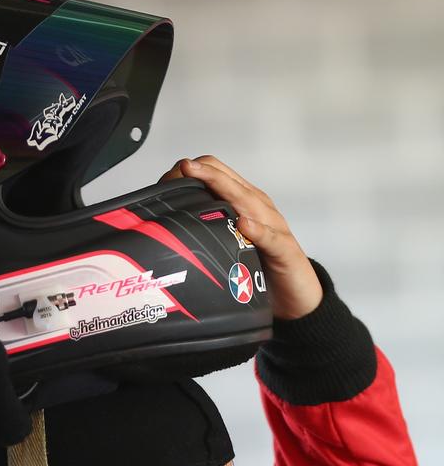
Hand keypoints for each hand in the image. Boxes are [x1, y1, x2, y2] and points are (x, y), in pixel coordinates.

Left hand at [160, 156, 322, 319]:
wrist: (297, 297)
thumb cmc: (260, 270)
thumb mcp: (228, 248)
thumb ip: (207, 234)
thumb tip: (168, 232)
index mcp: (244, 206)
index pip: (219, 176)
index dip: (195, 173)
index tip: (169, 175)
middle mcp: (258, 210)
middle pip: (231, 182)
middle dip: (205, 173)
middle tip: (182, 167)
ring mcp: (273, 227)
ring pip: (249, 201)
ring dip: (225, 189)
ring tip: (203, 178)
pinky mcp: (285, 250)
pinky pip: (271, 237)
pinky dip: (258, 229)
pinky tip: (244, 223)